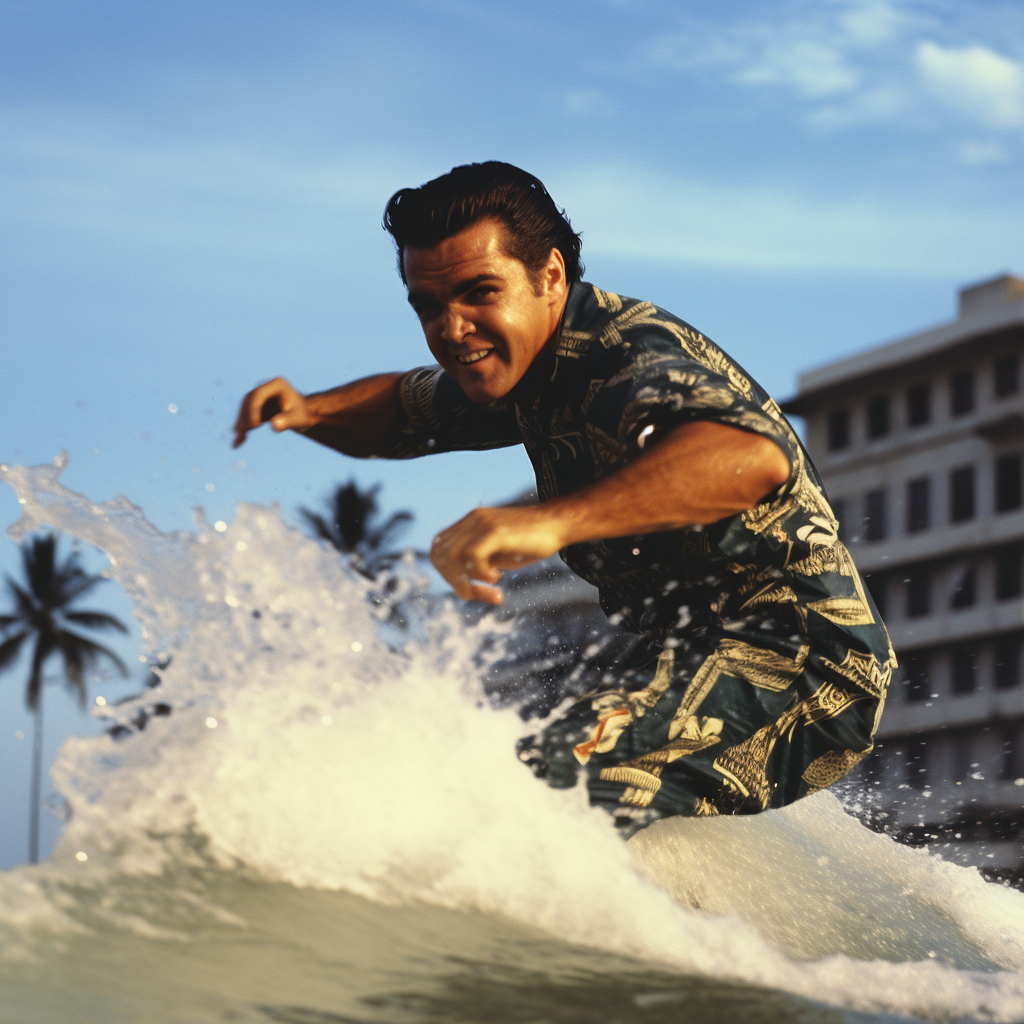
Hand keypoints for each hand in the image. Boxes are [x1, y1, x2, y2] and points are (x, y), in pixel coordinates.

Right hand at [233, 378, 313, 447]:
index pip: (258, 395)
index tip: (253, 425)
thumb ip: (287, 420)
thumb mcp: (297, 418)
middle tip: (241, 432)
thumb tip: (275, 426)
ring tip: (239, 438)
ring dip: (241, 423)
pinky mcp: (257, 405)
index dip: (253, 409)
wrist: (305, 413)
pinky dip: (243, 428)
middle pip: (248, 400)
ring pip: (245, 408)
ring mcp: (260, 396)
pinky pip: (247, 416)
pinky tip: (238, 442)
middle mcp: (265, 387)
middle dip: (244, 416)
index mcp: (276, 384)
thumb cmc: (303, 414)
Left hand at [430, 505, 566, 604]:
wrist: (557, 524)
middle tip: (473, 594)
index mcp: (468, 524)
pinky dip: (480, 573)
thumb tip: (462, 584)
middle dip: (453, 581)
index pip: (439, 550)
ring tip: (490, 588)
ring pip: (451, 556)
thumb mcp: (497, 555)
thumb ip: (477, 564)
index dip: (447, 573)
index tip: (468, 588)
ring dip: (465, 581)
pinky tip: (497, 576)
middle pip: (439, 554)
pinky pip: (472, 555)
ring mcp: (482, 523)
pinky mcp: (496, 530)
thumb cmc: (529, 542)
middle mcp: (471, 520)